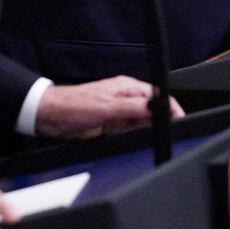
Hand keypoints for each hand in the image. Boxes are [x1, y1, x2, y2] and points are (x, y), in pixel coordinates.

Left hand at [35, 76, 183, 139]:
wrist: (50, 116)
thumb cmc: (74, 104)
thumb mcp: (108, 107)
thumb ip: (134, 107)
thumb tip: (157, 108)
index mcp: (127, 88)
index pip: (157, 96)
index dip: (170, 107)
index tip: (179, 119)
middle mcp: (124, 98)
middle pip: (152, 110)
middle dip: (160, 120)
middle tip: (167, 132)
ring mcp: (118, 112)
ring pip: (141, 122)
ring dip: (147, 129)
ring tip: (152, 137)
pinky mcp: (110, 125)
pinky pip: (128, 131)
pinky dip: (134, 136)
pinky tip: (136, 141)